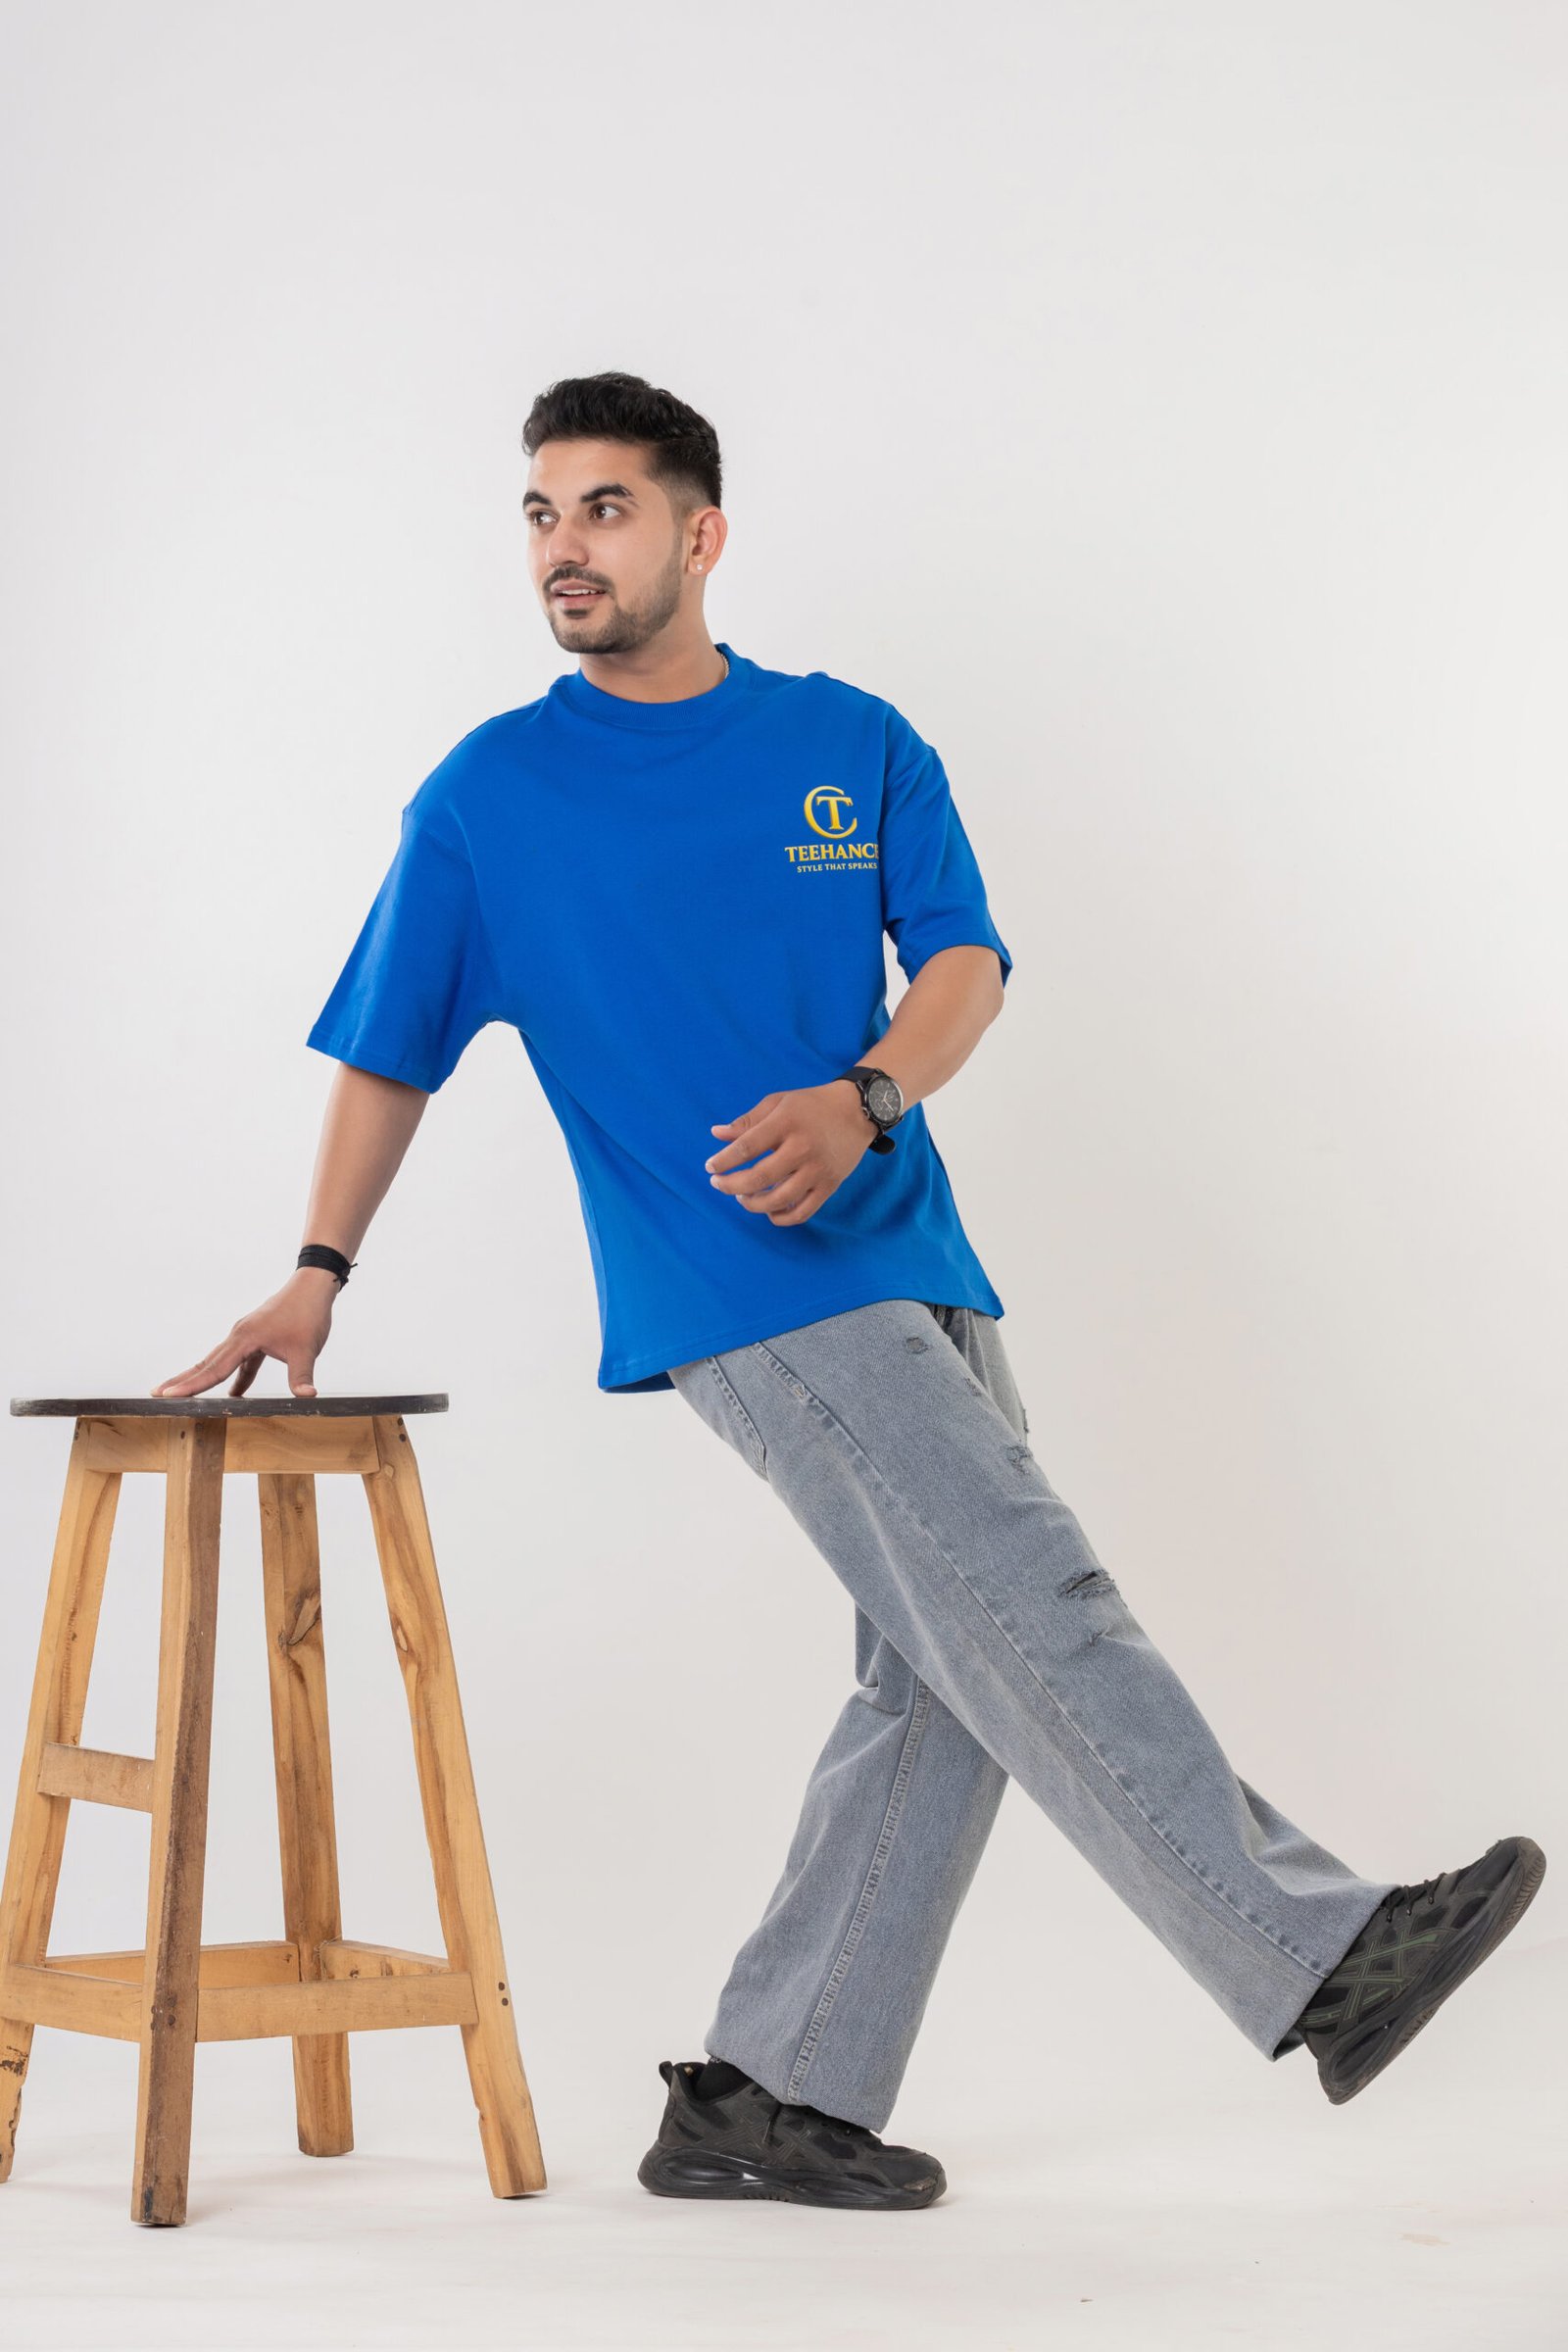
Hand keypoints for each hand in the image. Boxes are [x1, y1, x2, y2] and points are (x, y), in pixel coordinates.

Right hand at [150, 1270, 339, 1399]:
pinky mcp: (257, 1337)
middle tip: (157, 1394)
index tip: (167, 1396)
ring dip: (203, 1377)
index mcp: (245, 1338)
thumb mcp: (306, 1349)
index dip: (191, 1385)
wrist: (313, 1286)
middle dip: (182, 1380)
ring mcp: (247, 1335)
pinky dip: (235, 1376)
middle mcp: (239, 1335)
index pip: (214, 1368)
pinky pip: (240, 1361)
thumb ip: (302, 1376)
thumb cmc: (308, 1313)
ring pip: (220, 1361)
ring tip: (183, 1393)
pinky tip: (235, 1393)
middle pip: (206, 1363)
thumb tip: (307, 1398)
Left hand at [704, 1081, 877, 1225]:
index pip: (746, 1147)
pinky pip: (802, 1212)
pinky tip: (768, 1211)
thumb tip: (716, 1134)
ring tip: (741, 1196)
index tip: (710, 1167)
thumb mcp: (778, 1102)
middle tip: (718, 1184)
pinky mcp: (830, 1185)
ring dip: (753, 1204)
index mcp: (786, 1122)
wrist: (857, 1111)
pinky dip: (781, 1218)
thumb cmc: (811, 1105)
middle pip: (759, 1178)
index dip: (723, 1160)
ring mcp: (818, 1170)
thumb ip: (747, 1121)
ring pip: (779, 1200)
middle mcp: (803, 1148)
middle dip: (731, 1185)